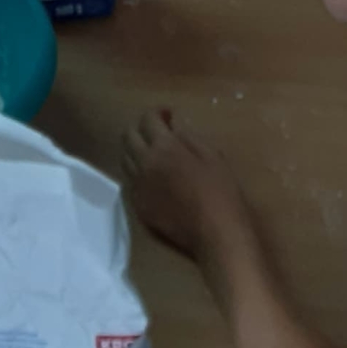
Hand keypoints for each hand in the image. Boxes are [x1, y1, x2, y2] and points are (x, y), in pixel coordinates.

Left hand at [122, 110, 245, 259]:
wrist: (216, 234)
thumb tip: (174, 131)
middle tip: (158, 133)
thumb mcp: (213, 155)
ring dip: (136, 151)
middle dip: (141, 129)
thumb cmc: (221, 192)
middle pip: (128, 137)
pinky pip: (131, 183)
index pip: (147, 120)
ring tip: (153, 154)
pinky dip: (138, 174)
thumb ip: (189, 138)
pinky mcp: (140, 207)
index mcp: (163, 148)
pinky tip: (154, 178)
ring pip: (125, 160)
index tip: (168, 115)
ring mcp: (139, 187)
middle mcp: (144, 164)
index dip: (157, 113)